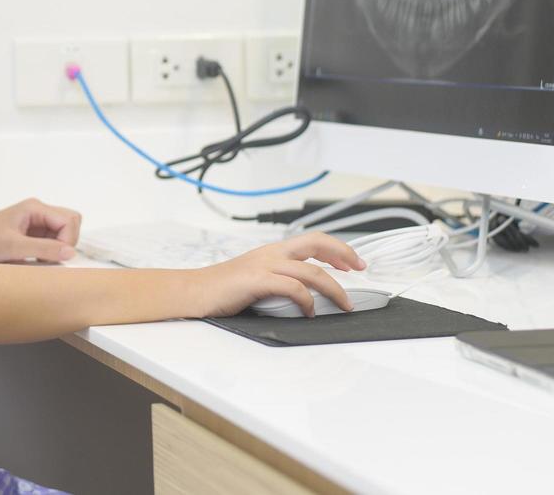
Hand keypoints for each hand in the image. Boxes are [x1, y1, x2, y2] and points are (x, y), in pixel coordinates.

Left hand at [0, 198, 83, 263]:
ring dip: (58, 248)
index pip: (69, 220)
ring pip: (63, 233)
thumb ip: (43, 249)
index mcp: (35, 208)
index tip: (55, 257)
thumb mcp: (13, 247)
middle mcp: (38, 212)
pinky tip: (35, 261)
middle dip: (67, 242)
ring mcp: (35, 223)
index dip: (68, 240)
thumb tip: (70, 252)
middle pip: (70, 222)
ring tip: (41, 259)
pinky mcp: (31, 235)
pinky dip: (49, 253)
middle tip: (50, 257)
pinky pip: (52, 241)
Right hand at [193, 232, 365, 317]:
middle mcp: (271, 253)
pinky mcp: (257, 281)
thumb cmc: (223, 290)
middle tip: (360, 270)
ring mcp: (264, 265)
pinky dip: (307, 301)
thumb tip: (310, 296)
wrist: (194, 292)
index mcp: (272, 251)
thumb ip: (280, 280)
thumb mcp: (256, 279)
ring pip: (311, 270)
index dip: (338, 248)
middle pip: (316, 243)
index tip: (355, 262)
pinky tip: (310, 312)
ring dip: (333, 289)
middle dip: (343, 254)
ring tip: (343, 304)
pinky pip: (292, 287)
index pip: (312, 240)